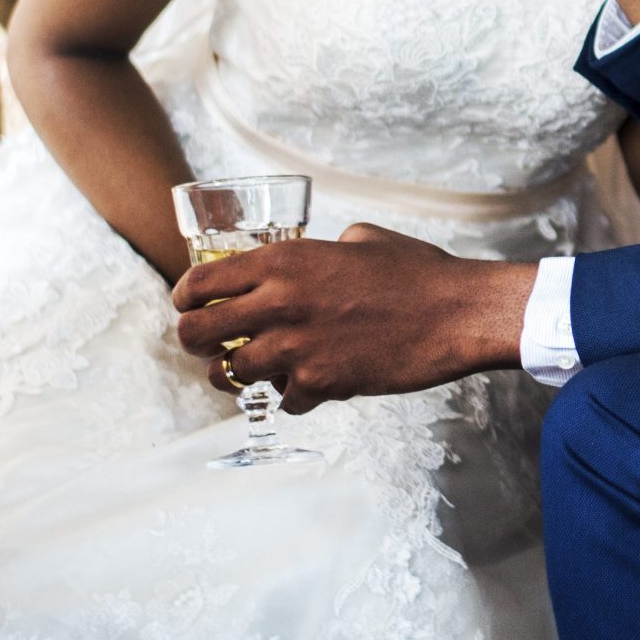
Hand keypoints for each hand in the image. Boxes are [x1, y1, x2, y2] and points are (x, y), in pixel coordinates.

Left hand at [171, 223, 533, 413]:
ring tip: (256, 370)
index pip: (198, 284)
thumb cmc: (416, 271)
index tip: (189, 307)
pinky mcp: (319, 384)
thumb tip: (310, 258)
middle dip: (195, 343)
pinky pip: (281, 400)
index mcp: (284, 260)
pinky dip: (293, 396)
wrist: (456, 313)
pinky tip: (312, 383)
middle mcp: (278, 302)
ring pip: (229, 374)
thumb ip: (320, 250)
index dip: (184, 299)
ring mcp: (296, 347)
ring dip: (237, 374)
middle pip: (195, 334)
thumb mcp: (360, 239)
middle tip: (210, 345)